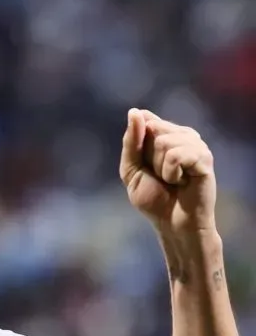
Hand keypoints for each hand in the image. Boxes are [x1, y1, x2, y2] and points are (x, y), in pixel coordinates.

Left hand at [120, 108, 216, 233]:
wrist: (171, 224)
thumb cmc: (153, 198)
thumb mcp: (131, 169)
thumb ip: (131, 142)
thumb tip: (136, 111)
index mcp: (165, 134)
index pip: (144, 120)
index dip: (137, 143)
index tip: (144, 163)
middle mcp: (183, 135)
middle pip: (153, 128)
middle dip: (148, 157)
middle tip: (160, 175)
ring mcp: (196, 145)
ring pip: (164, 141)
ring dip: (160, 168)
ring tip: (172, 180)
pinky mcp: (205, 158)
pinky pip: (176, 155)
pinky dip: (170, 173)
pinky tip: (181, 182)